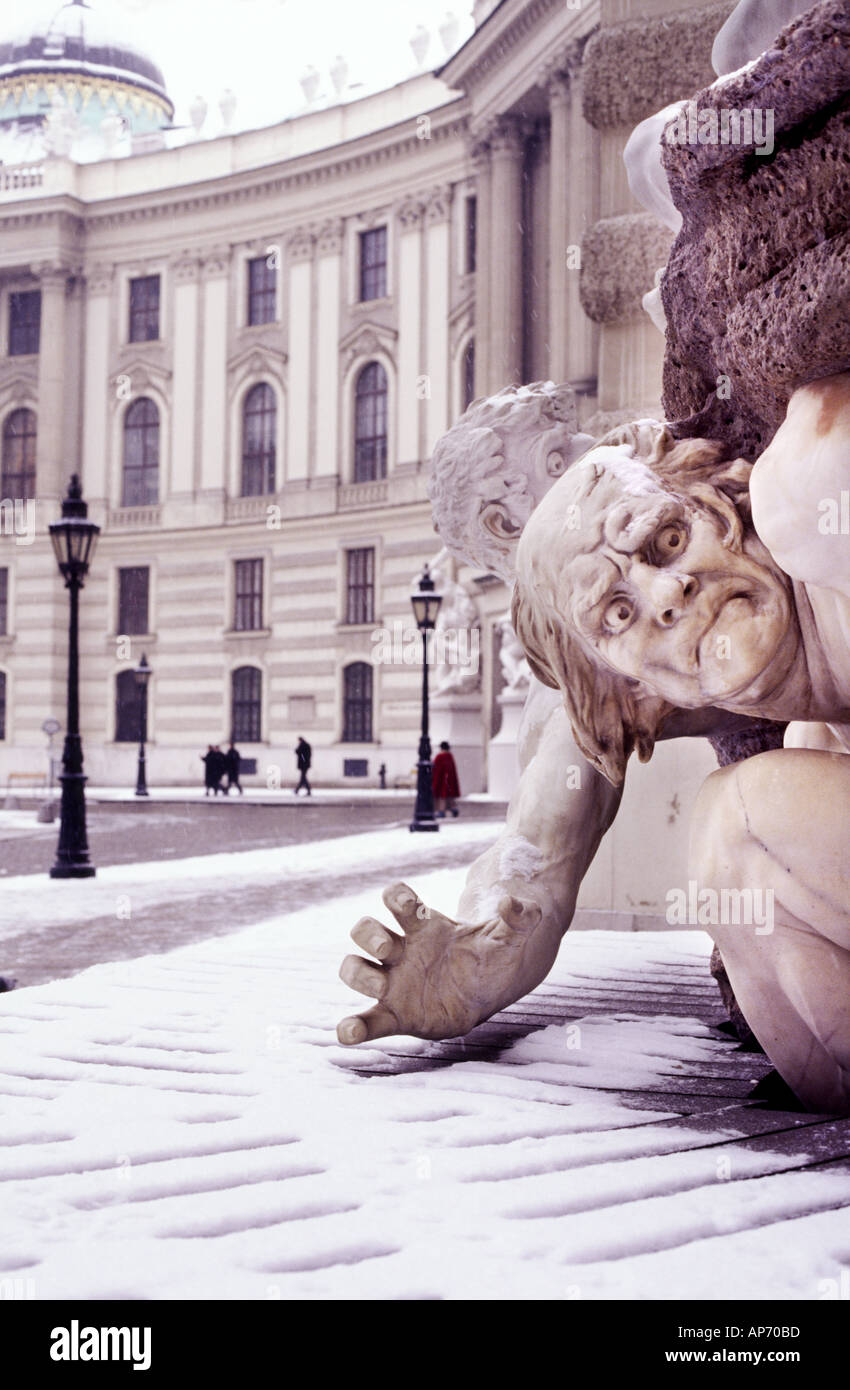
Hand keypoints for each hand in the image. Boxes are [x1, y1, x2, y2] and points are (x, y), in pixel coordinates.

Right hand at [337, 881, 541, 1044]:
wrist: (489, 991)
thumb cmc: (491, 957)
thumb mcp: (510, 937)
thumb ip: (518, 918)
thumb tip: (513, 902)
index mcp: (424, 927)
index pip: (396, 899)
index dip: (397, 896)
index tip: (410, 905)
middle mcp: (401, 951)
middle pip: (364, 930)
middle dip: (370, 935)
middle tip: (389, 949)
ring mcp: (393, 982)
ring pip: (354, 969)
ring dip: (358, 974)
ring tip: (380, 987)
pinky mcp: (394, 1014)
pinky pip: (367, 1020)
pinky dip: (353, 1027)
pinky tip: (347, 1033)